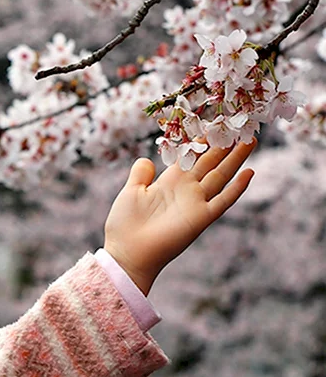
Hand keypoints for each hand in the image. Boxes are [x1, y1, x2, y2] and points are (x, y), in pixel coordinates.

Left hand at [103, 140, 255, 295]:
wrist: (127, 252)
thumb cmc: (125, 224)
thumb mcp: (131, 192)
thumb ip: (140, 175)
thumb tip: (146, 159)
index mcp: (169, 181)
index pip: (190, 156)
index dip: (202, 141)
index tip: (214, 123)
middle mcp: (186, 189)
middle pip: (210, 162)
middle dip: (225, 145)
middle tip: (241, 126)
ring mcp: (195, 203)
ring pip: (221, 176)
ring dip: (236, 159)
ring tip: (250, 140)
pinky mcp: (200, 218)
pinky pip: (223, 201)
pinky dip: (236, 188)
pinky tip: (249, 173)